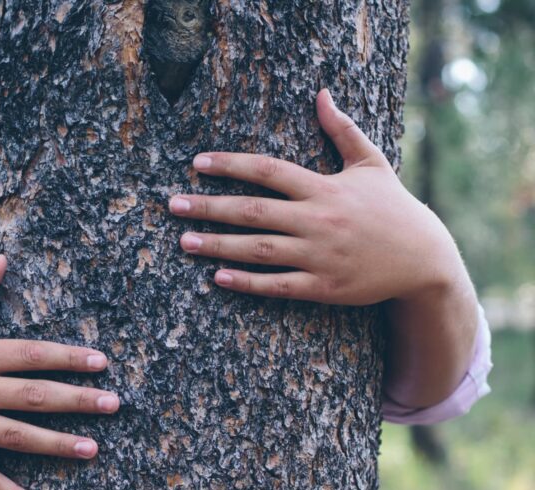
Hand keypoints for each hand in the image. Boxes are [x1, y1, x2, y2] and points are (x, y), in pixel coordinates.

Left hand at [168, 88, 464, 305]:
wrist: (425, 260)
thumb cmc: (392, 208)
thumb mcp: (371, 163)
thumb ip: (342, 130)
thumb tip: (321, 94)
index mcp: (324, 188)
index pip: (268, 171)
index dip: (231, 166)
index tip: (197, 164)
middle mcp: (318, 221)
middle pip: (253, 211)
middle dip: (210, 207)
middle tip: (173, 204)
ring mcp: (319, 256)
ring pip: (258, 250)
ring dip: (218, 245)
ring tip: (185, 240)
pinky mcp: (323, 287)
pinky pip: (277, 285)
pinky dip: (246, 283)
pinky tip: (217, 278)